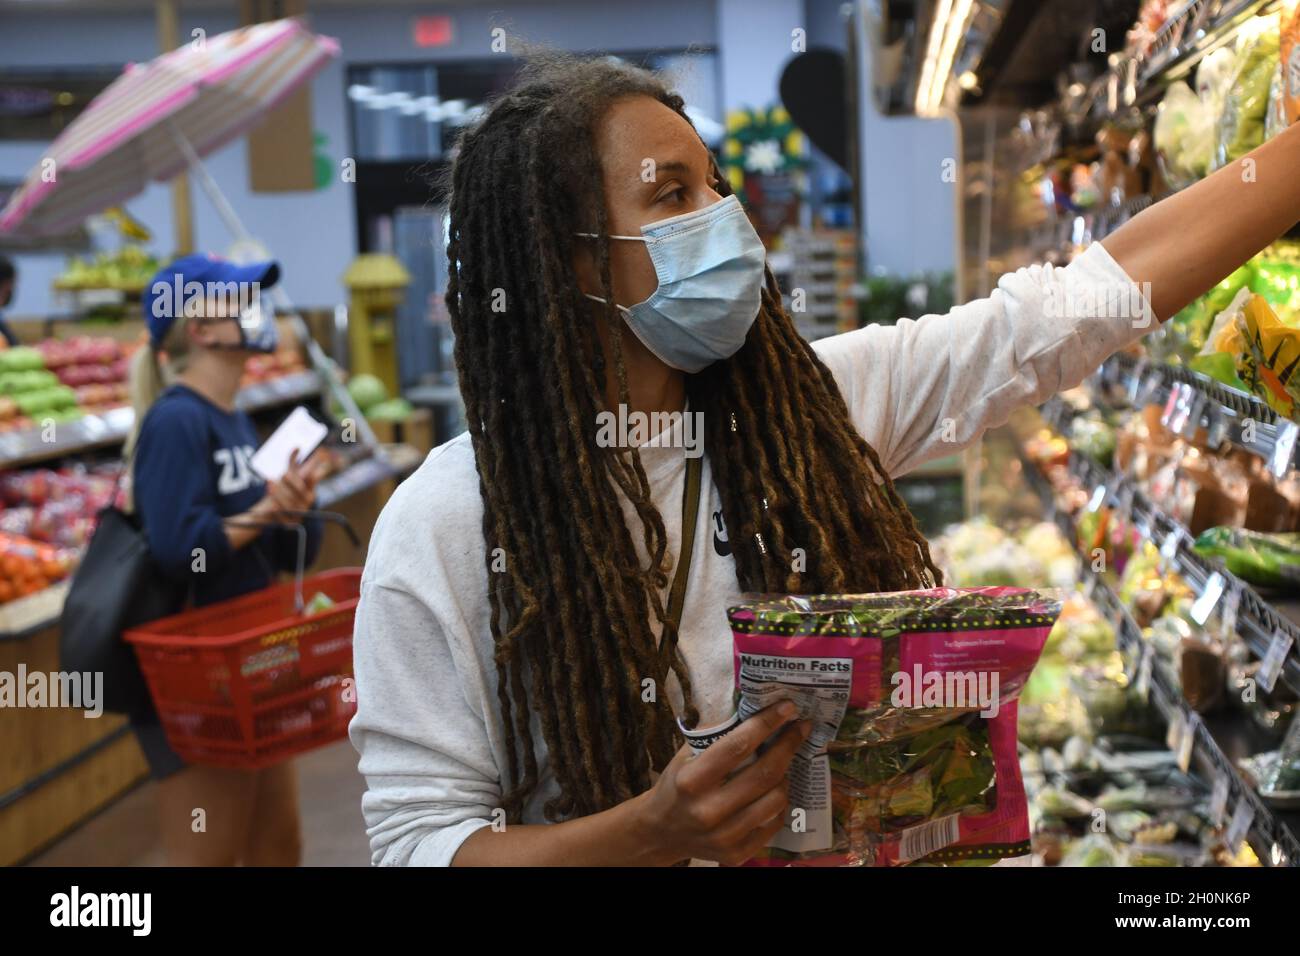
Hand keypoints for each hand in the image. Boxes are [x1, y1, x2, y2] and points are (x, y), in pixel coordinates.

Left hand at [262, 448, 322, 520]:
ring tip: (270, 484)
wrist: (269, 513)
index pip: (312, 482)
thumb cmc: (282, 492)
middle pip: (301, 493)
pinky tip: (270, 504)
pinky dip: (276, 509)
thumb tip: (296, 447)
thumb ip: (293, 463)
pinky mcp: (288, 524)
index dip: (312, 477)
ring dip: (280, 494)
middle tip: (284, 474)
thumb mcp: (287, 477)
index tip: (309, 470)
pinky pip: (283, 516)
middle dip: (292, 483)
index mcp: (309, 490)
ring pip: (290, 504)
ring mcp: (298, 514)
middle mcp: (306, 503)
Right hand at [631, 701, 811, 865]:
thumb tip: (754, 708)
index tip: (787, 707)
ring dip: (786, 775)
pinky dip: (780, 802)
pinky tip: (774, 790)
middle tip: (800, 727)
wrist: (662, 831)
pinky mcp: (736, 854)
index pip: (738, 746)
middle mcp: (707, 810)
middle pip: (764, 773)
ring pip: (776, 799)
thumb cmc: (677, 784)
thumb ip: (716, 735)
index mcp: (692, 780)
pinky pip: (774, 823)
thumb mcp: (685, 755)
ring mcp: (724, 836)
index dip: (766, 723)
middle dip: (788, 745)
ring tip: (782, 763)